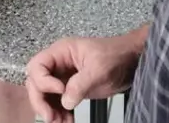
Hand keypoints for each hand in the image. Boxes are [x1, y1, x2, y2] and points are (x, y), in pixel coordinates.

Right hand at [25, 35, 139, 122]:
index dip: (44, 81)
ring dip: (49, 110)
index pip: (38, 66)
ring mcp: (64, 77)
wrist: (132, 61)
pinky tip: (67, 120)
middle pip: (36, 82)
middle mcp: (59, 64)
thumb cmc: (116, 55)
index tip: (60, 91)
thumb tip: (65, 101)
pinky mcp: (71, 89)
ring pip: (45, 95)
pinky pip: (57, 102)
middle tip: (50, 116)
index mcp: (61, 51)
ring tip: (60, 122)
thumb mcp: (99, 68)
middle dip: (40, 100)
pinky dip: (59, 113)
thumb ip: (80, 83)